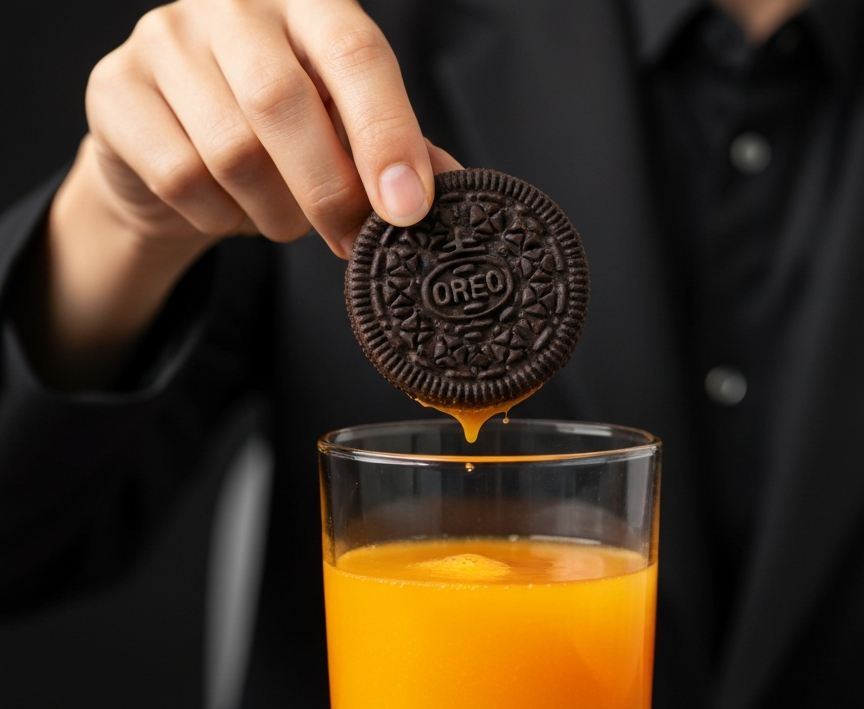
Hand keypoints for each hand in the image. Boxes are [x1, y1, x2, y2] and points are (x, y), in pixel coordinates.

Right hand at [18, 0, 459, 388]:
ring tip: (286, 218)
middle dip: (328, 193)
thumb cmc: (275, 132)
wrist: (172, 145)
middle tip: (351, 241)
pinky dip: (218, 216)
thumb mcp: (344, 131)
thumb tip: (459, 192)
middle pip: (282, 102)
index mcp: (308, 3)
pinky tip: (229, 209)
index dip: (387, 135)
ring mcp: (165, 39)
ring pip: (231, 151)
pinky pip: (181, 176)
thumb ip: (397, 151)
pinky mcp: (116, 88)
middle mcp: (234, 5)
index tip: (408, 209)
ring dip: (274, 211)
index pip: (356, 54)